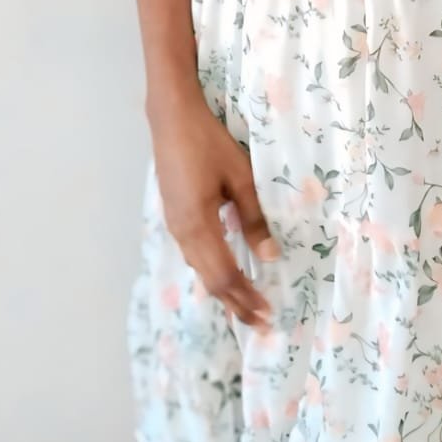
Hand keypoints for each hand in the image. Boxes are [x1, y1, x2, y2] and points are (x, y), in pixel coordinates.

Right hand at [148, 91, 280, 326]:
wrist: (171, 118)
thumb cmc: (209, 142)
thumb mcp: (240, 177)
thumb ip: (254, 218)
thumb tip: (269, 257)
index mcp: (198, 225)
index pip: (225, 275)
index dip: (246, 297)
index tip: (267, 314)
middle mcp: (182, 232)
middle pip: (210, 280)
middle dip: (235, 304)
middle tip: (260, 324)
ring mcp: (175, 224)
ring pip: (200, 269)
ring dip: (224, 290)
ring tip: (245, 305)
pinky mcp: (174, 215)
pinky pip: (194, 255)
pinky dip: (212, 271)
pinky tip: (224, 273)